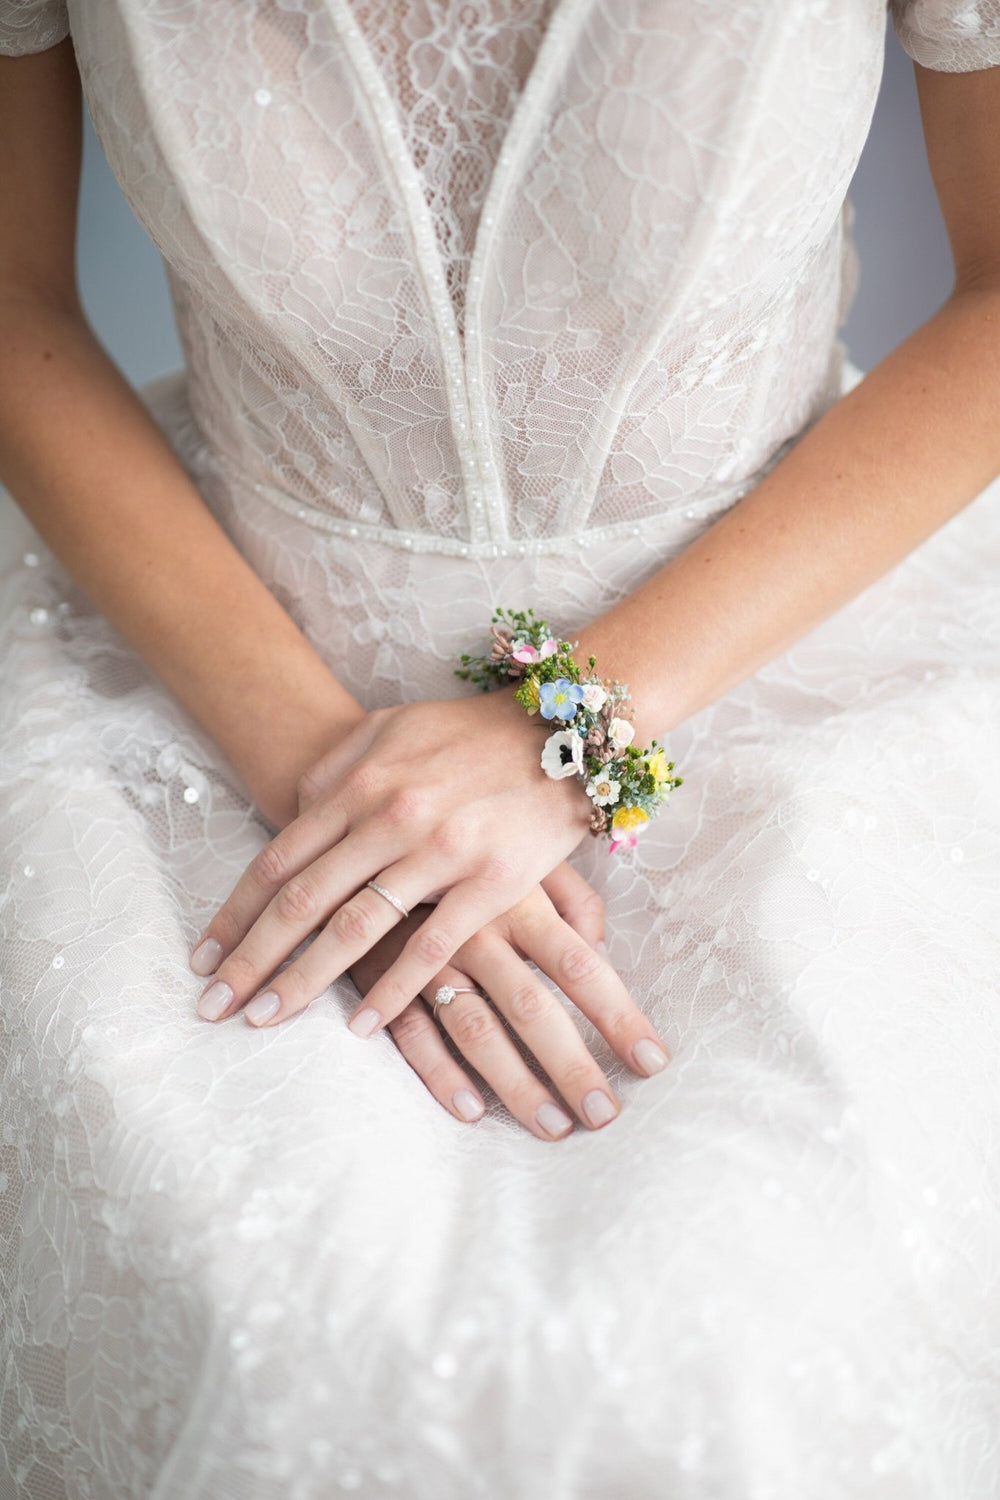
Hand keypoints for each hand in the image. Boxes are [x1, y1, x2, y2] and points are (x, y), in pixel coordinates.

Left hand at [191, 692, 592, 1034]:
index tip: (205, 958)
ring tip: (265, 1020)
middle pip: (303, 901)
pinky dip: (393, 991)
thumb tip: (293, 806)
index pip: (280, 860)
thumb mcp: (390, 728)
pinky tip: (360, 1026)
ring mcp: (441, 852)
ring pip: (356, 929)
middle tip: (214, 1006)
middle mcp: (390, 819)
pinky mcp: (493, 882)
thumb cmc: (468, 733)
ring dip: (304, 981)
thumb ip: (336, 768)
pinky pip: (431, 948)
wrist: (562, 729)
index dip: (237, 914)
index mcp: (360, 786)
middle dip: (252, 959)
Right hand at [347, 861, 669, 1138]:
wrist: (361, 831)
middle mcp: (478, 929)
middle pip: (533, 1008)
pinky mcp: (383, 974)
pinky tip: (471, 1110)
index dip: (618, 1017)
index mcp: (519, 898)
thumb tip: (601, 946)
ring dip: (515, 1083)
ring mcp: (426, 955)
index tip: (652, 1062)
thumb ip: (569, 895)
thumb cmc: (459, 847)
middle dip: (572, 1067)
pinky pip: (412, 1031)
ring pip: (476, 1028)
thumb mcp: (518, 853)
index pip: (582, 966)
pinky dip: (440, 1072)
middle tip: (604, 1116)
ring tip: (552, 1126)